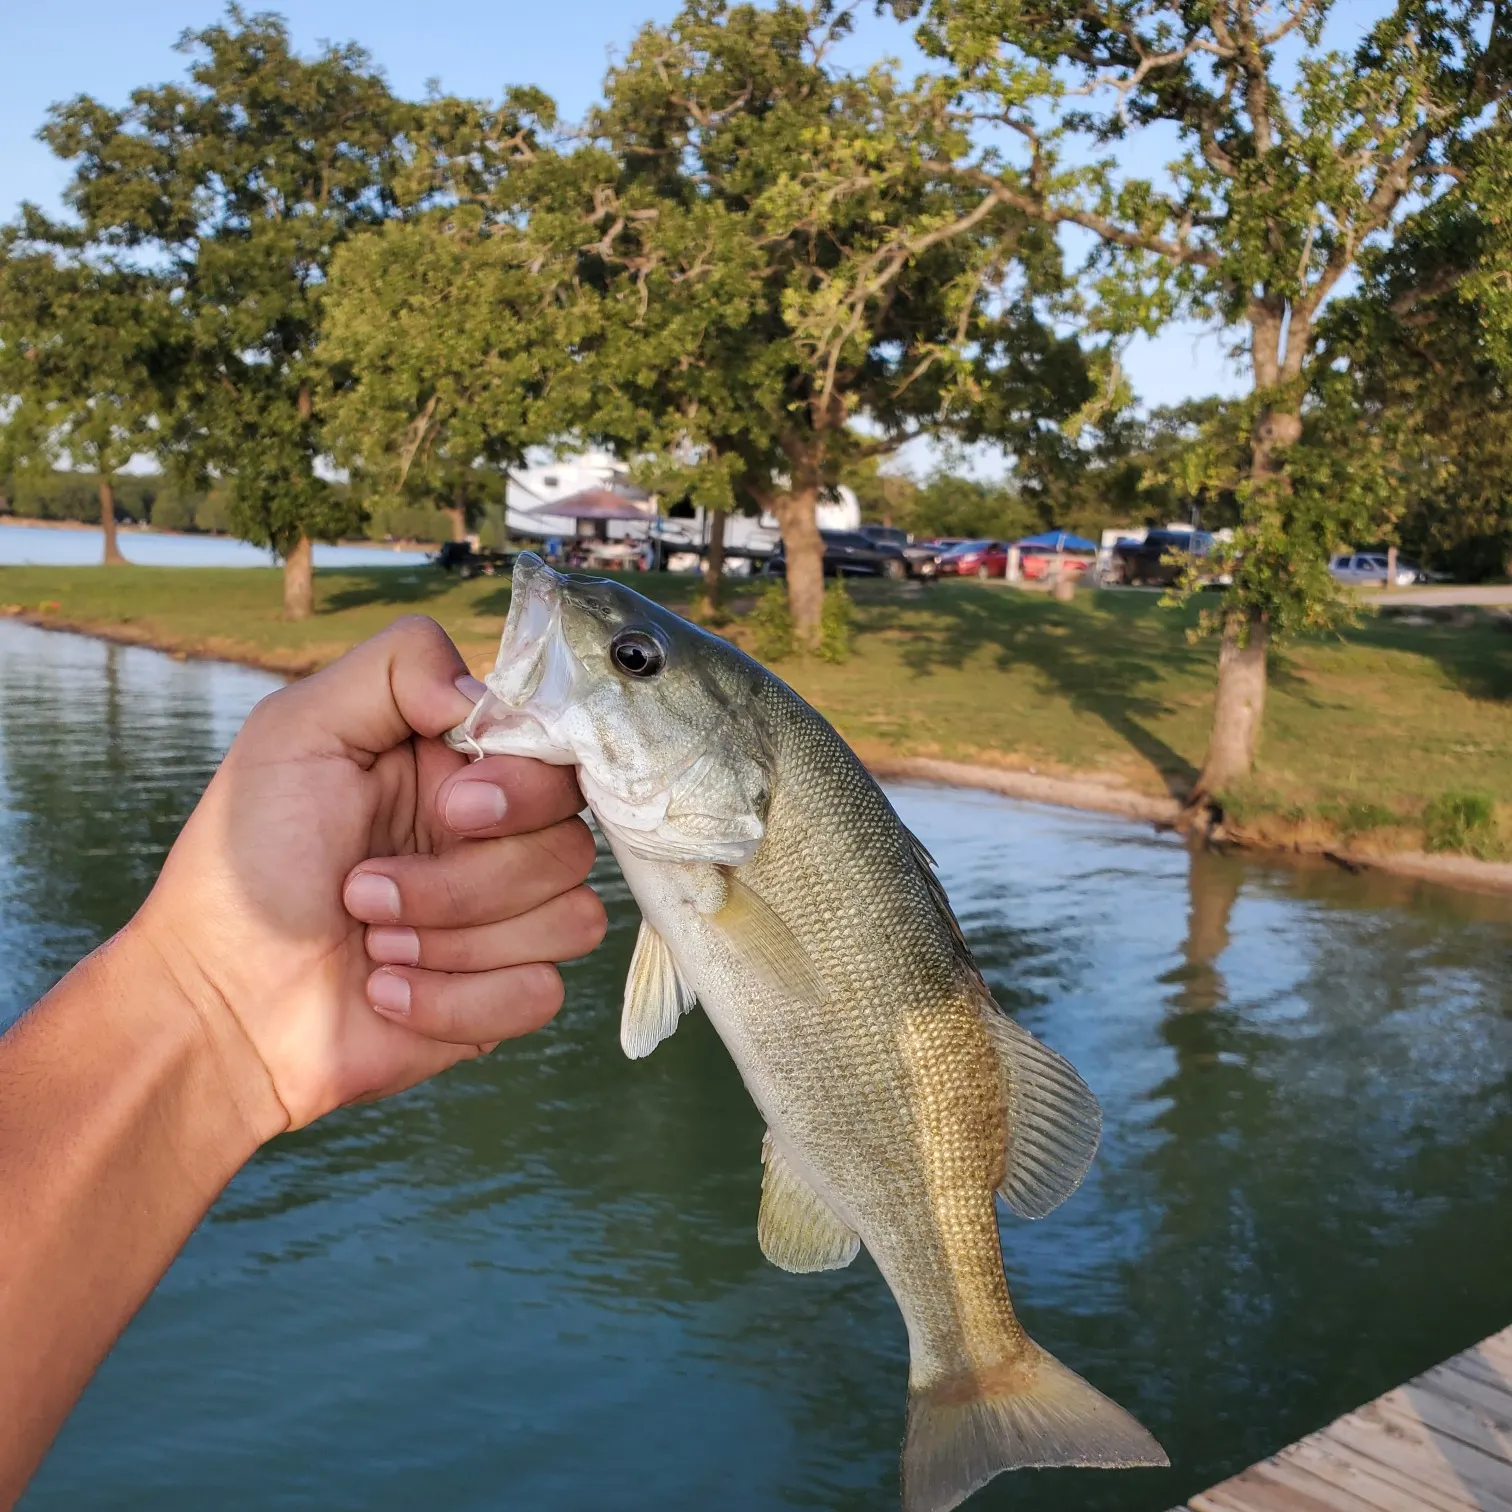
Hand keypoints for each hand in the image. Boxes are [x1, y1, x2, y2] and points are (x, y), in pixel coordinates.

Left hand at [127, 615, 604, 1138]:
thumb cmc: (246, 866)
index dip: (524, 789)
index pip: (559, 760)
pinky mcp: (500, 999)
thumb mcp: (298, 731)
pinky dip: (455, 1000)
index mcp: (460, 772)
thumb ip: (397, 668)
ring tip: (370, 944)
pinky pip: (539, 993)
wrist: (217, 1004)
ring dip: (454, 940)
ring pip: (570, 919)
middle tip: (365, 889)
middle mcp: (495, 842)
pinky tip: (387, 993)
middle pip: (572, 844)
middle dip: (465, 879)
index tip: (452, 809)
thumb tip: (486, 696)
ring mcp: (504, 923)